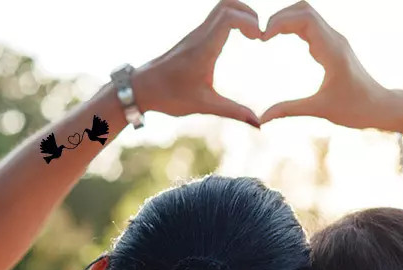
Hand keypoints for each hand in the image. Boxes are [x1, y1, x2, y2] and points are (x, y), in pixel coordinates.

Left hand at [132, 0, 260, 126]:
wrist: (142, 88)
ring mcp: (196, 34)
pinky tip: (241, 38)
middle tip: (259, 34)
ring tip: (254, 35)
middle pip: (227, 4)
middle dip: (249, 13)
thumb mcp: (205, 106)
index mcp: (203, 49)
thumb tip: (259, 124)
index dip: (249, 22)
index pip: (229, 18)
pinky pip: (216, 18)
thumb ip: (234, 112)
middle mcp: (200, 35)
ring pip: (221, 8)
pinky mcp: (194, 37)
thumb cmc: (170, 96)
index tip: (260, 38)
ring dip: (241, 14)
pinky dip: (233, 20)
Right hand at [259, 1, 402, 132]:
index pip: (304, 18)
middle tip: (262, 36)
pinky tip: (281, 40)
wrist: (381, 108)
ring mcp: (335, 40)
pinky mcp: (333, 46)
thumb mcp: (320, 110)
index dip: (280, 22)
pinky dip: (293, 27)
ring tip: (267, 36)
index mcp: (332, 50)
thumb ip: (289, 110)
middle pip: (304, 9)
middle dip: (279, 17)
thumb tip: (262, 119)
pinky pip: (311, 26)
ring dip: (286, 20)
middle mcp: (334, 39)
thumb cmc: (356, 109)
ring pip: (307, 14)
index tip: (263, 38)